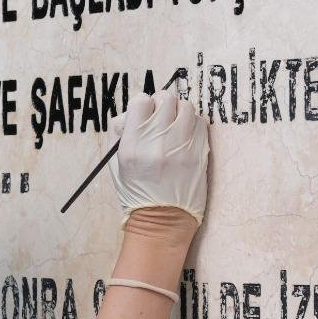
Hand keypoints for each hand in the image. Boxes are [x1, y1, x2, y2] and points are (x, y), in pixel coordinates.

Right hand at [108, 91, 209, 226]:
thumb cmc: (137, 192)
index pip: (140, 101)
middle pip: (165, 98)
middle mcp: (156, 144)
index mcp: (132, 145)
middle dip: (162, 104)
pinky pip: (201, 123)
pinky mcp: (199, 154)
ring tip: (175, 125)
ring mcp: (181, 148)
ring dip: (180, 111)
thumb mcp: (116, 164)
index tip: (144, 114)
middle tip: (162, 116)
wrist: (163, 220)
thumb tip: (132, 112)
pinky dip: (193, 124)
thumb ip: (120, 133)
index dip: (142, 105)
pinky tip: (187, 135)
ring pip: (186, 106)